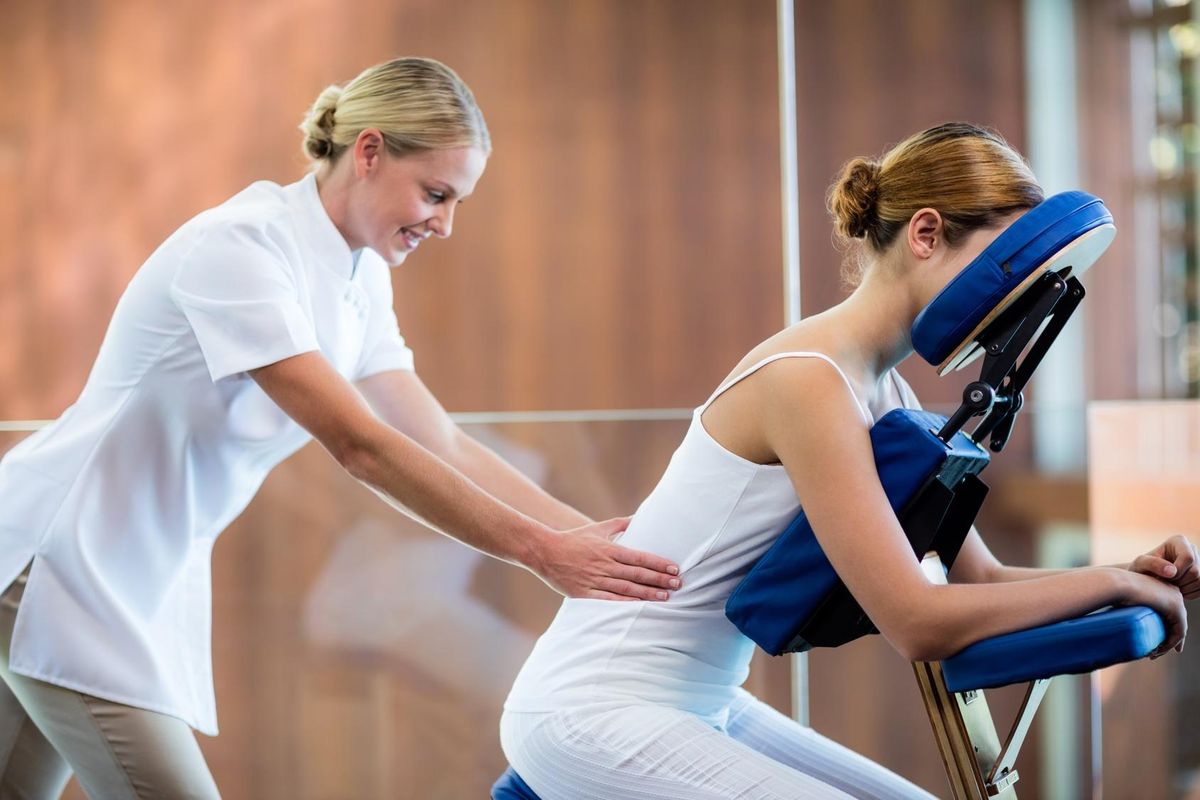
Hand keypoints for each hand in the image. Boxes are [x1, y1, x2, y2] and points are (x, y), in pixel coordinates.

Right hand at [529, 518, 680, 600]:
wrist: (544, 551)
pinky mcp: (584, 593)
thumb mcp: (597, 528)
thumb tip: (639, 518)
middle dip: (659, 579)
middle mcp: (604, 565)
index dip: (658, 563)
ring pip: (626, 588)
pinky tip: (639, 605)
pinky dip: (625, 602)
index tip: (674, 568)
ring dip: (647, 593)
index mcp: (609, 549)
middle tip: (678, 583)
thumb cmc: (573, 539)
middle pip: (637, 573)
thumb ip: (620, 524)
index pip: (639, 557)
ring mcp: (594, 580)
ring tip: (666, 596)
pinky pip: (608, 599)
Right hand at [1120, 569, 1187, 656]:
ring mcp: (1176, 600)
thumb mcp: (1127, 599)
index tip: (1159, 643)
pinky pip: (1179, 632)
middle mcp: (1173, 592)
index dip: (1168, 629)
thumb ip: (1133, 608)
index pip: (1171, 612)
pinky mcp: (1176, 609)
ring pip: (1179, 628)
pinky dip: (1170, 643)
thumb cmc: (1114, 590)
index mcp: (1163, 586)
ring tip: (1153, 654)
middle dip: (1170, 640)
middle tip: (1158, 652)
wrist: (1116, 584)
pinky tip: (1158, 650)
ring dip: (1168, 644)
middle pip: (1177, 622)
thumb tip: (1127, 622)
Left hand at [1129, 534, 1198, 599]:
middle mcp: (1192, 549)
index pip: (1188, 557)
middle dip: (1179, 582)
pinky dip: (1190, 594)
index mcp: (1179, 541)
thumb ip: (1152, 564)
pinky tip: (1177, 591)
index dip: (1178, 571)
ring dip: (1185, 589)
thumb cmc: (1141, 569)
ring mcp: (1199, 562)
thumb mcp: (1140, 564)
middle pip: (1195, 571)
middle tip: (1165, 584)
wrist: (1146, 578)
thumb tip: (1173, 572)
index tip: (1165, 577)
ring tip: (1170, 587)